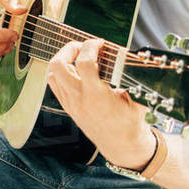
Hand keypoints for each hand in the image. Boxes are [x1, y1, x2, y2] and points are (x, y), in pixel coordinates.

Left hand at [46, 38, 155, 168]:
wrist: (121, 145)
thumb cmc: (131, 122)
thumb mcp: (135, 98)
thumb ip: (128, 78)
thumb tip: (127, 57)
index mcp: (97, 96)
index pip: (85, 63)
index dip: (91, 46)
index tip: (100, 43)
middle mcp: (79, 99)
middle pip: (59, 65)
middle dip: (70, 49)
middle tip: (85, 47)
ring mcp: (70, 104)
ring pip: (53, 73)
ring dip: (64, 59)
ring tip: (80, 57)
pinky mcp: (68, 108)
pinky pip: (54, 84)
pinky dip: (61, 72)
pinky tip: (76, 70)